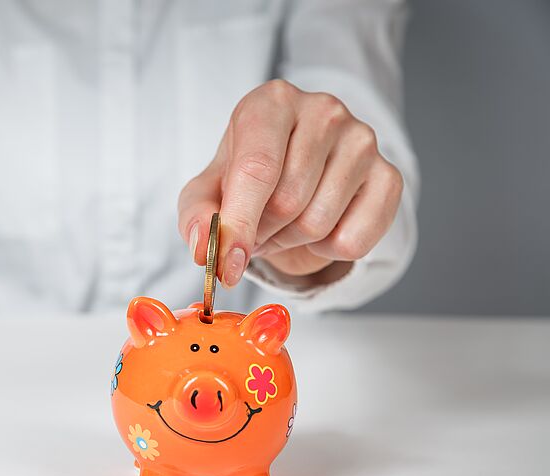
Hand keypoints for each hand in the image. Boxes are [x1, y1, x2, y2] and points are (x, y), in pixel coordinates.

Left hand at [178, 79, 403, 285]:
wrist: (291, 174)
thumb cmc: (246, 178)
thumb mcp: (207, 192)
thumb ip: (196, 217)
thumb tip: (205, 247)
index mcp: (271, 102)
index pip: (257, 169)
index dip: (239, 224)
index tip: (226, 264)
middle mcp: (323, 110)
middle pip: (288, 202)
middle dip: (262, 232)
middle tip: (254, 229)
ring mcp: (363, 140)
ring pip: (320, 223)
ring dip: (291, 241)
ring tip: (282, 224)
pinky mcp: (389, 175)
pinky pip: (354, 240)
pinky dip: (328, 250)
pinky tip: (320, 225)